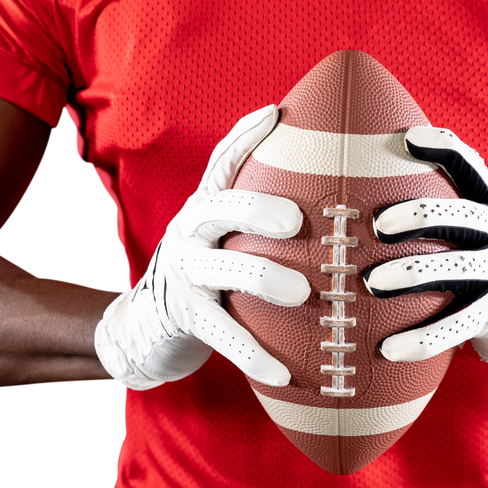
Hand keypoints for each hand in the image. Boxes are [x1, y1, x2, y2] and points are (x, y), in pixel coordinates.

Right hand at [95, 105, 310, 389]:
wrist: (148, 325)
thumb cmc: (212, 270)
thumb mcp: (227, 234)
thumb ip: (264, 212)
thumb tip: (340, 186)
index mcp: (206, 206)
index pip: (222, 162)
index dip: (245, 136)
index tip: (276, 115)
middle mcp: (189, 231)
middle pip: (217, 208)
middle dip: (255, 209)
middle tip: (295, 221)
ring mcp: (184, 275)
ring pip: (220, 269)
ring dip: (261, 278)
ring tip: (301, 291)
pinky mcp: (185, 318)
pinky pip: (222, 334)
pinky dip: (254, 354)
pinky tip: (286, 373)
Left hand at [362, 126, 487, 376]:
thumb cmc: (482, 253)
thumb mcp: (478, 221)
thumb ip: (444, 195)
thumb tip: (374, 157)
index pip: (471, 167)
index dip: (443, 149)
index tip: (408, 139)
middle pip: (459, 216)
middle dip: (418, 217)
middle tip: (377, 226)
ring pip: (453, 269)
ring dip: (410, 275)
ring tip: (371, 283)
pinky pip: (452, 327)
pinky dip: (420, 340)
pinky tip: (387, 349)